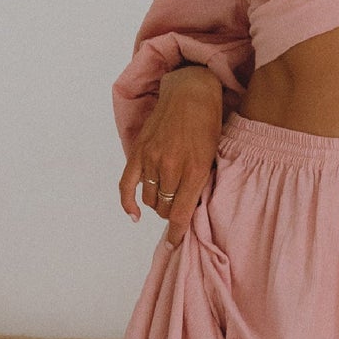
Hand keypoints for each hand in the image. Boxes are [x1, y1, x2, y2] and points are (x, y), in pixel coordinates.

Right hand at [118, 65, 224, 248]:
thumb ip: (199, 183)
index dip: (176, 235)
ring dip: (156, 203)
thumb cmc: (207, 124)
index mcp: (194, 170)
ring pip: (149, 199)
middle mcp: (171, 167)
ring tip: (165, 196)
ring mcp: (152, 159)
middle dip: (170, 212)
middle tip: (177, 205)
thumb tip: (187, 209)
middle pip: (163, 208)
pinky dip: (128, 203)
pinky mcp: (139, 151)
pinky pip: (126, 185)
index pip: (180, 215)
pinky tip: (134, 214)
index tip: (174, 245)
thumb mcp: (212, 155)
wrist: (191, 92)